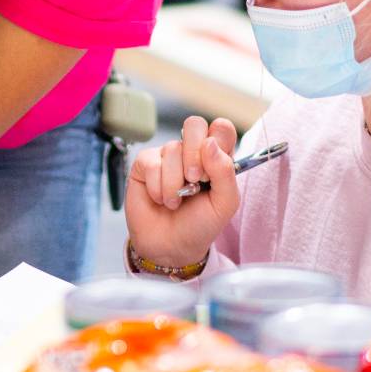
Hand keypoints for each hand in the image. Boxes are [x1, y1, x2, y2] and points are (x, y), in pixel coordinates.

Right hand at [124, 116, 240, 269]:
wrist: (171, 247)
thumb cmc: (200, 224)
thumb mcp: (224, 204)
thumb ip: (225, 172)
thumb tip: (210, 143)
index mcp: (216, 156)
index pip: (221, 128)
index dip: (218, 142)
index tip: (213, 169)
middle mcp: (192, 152)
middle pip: (195, 124)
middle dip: (194, 155)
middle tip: (195, 181)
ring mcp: (167, 156)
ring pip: (172, 149)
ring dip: (175, 183)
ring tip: (176, 201)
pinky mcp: (145, 164)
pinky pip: (151, 163)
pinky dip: (157, 187)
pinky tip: (160, 199)